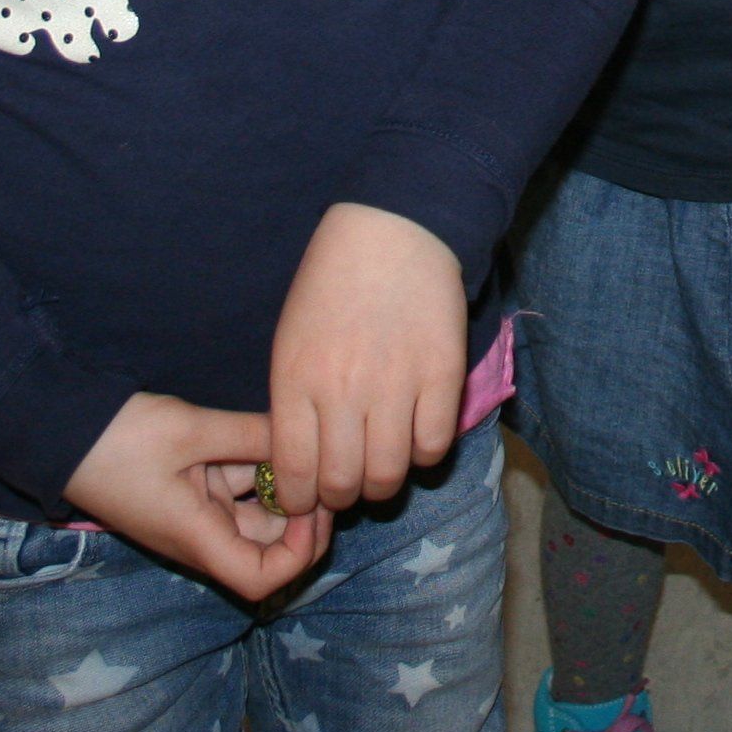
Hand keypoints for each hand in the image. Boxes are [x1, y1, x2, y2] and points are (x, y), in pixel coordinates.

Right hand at [62, 390, 332, 601]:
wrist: (59, 432)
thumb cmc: (119, 439)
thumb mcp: (190, 430)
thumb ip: (250, 434)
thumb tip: (304, 437)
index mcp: (198, 538)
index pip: (262, 578)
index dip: (300, 553)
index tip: (315, 507)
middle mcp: (201, 535)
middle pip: (267, 545)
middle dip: (301, 513)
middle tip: (323, 467)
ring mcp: (195, 514)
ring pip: (254, 511)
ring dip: (279, 483)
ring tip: (299, 441)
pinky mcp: (189, 492)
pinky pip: (235, 488)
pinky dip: (255, 466)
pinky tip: (268, 432)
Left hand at [270, 202, 467, 511]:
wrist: (393, 230)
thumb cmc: (331, 283)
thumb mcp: (290, 340)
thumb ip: (293, 402)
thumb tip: (304, 463)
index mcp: (296, 381)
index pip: (294, 473)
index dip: (301, 501)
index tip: (309, 499)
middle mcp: (343, 391)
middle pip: (342, 485)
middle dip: (342, 497)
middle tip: (348, 482)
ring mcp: (395, 385)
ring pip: (388, 475)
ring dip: (384, 482)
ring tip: (382, 464)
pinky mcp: (442, 376)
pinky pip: (433, 447)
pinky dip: (424, 453)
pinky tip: (416, 434)